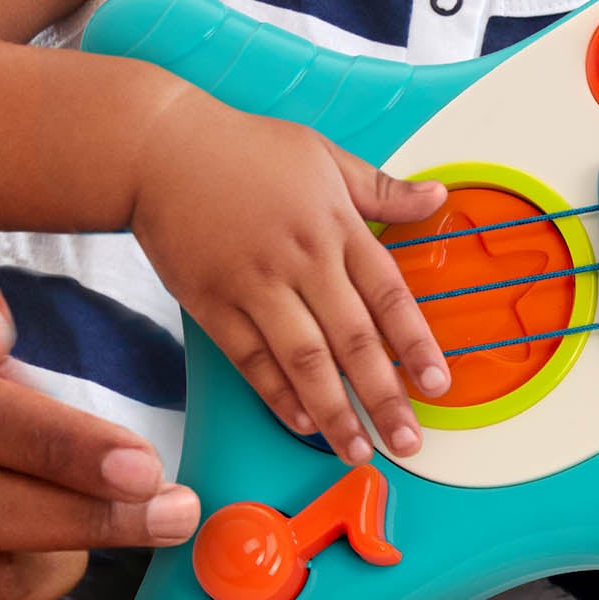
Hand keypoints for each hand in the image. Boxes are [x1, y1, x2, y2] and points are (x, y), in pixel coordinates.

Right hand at [130, 88, 449, 463]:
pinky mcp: (212, 304)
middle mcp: (301, 260)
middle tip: (408, 442)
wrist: (160, 151)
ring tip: (358, 449)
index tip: (438, 385)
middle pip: (353, 340)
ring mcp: (255, 285)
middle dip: (384, 397)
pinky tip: (303, 423)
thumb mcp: (324, 156)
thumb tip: (437, 199)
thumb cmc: (245, 150)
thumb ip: (382, 188)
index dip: (416, 344)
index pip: (389, 294)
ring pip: (305, 360)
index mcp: (336, 225)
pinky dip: (277, 395)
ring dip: (335, 412)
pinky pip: (251, 360)